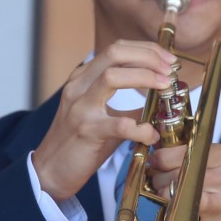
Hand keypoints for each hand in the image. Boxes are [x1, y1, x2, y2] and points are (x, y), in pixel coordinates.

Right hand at [32, 41, 176, 199]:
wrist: (50, 171)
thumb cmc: (79, 145)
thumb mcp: (103, 117)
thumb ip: (127, 107)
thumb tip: (160, 104)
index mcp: (83, 79)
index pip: (116, 50)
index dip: (145, 49)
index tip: (167, 60)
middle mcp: (79, 87)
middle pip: (114, 54)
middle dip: (148, 56)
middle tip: (170, 68)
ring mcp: (80, 108)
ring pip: (112, 76)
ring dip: (145, 76)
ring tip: (165, 86)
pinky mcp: (86, 132)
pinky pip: (119, 124)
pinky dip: (141, 128)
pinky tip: (152, 135)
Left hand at [148, 143, 220, 220]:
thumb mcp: (220, 158)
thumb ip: (192, 153)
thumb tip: (157, 152)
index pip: (182, 154)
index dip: (160, 159)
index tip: (155, 162)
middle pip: (177, 178)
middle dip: (159, 180)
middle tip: (158, 181)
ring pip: (178, 201)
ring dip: (164, 199)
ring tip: (166, 196)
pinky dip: (177, 219)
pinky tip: (180, 213)